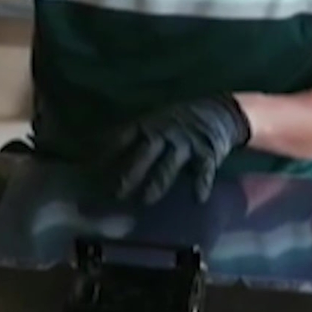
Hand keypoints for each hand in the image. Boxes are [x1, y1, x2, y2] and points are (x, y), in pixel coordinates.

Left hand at [107, 94, 250, 205]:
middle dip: (130, 173)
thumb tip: (97, 150)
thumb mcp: (155, 120)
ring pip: (169, 165)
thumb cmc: (179, 120)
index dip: (107, 151)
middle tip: (116, 194)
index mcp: (149, 124)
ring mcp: (186, 143)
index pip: (123, 137)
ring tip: (147, 200)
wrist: (220, 111)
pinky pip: (204, 170)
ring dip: (158, 183)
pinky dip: (201, 184)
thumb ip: (134, 135)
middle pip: (144, 153)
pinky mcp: (208, 153)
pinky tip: (198, 198)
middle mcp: (165, 133)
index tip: (90, 167)